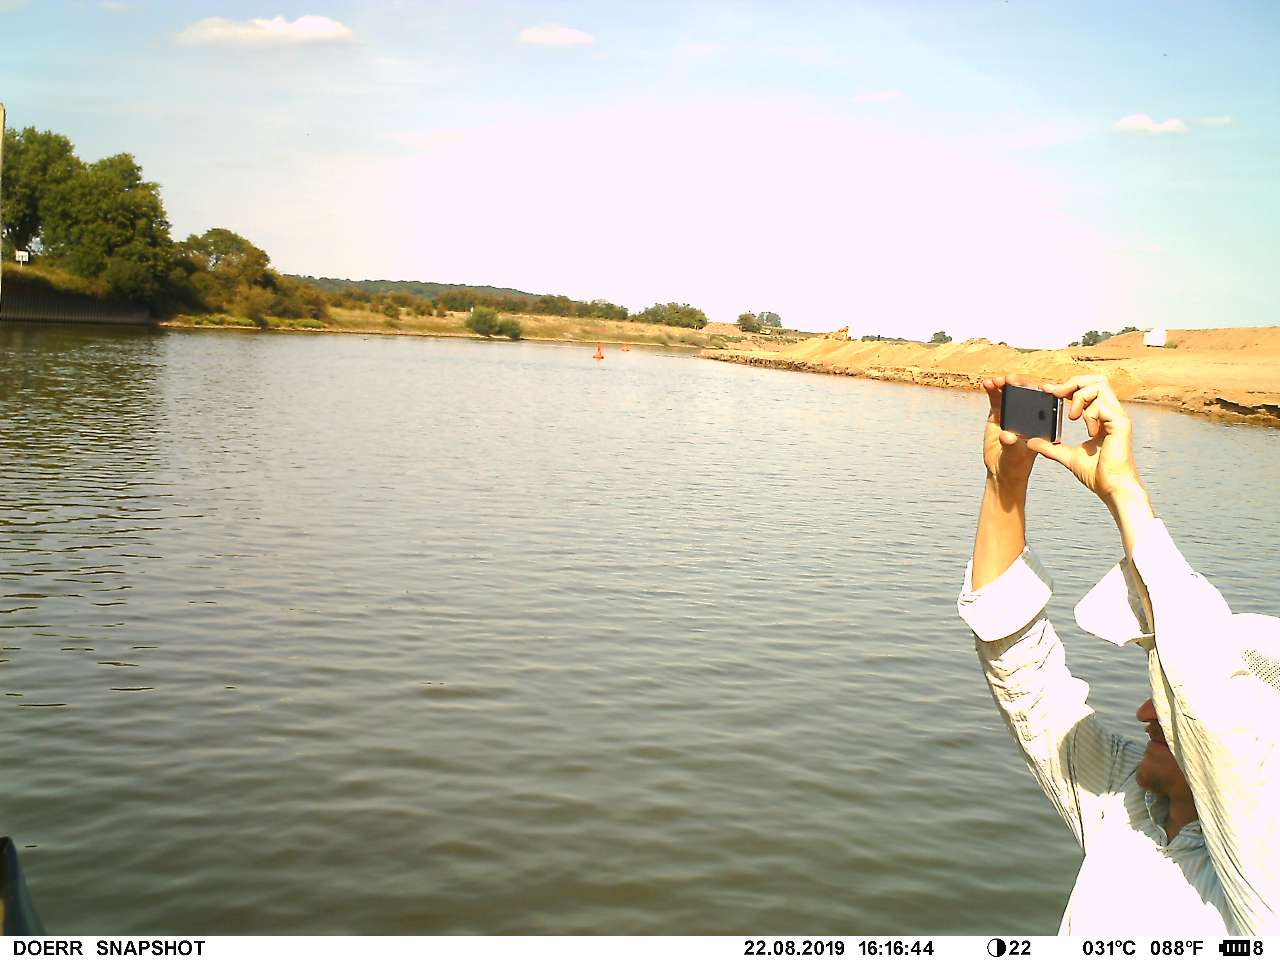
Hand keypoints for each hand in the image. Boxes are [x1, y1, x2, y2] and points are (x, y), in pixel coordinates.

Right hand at [981, 375, 1037, 489]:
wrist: (1001, 469)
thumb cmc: (1015, 465)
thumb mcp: (1016, 457)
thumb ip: (1012, 446)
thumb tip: (1007, 436)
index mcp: (1039, 423)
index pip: (1042, 404)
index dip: (1039, 392)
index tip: (1035, 387)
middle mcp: (1027, 415)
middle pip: (1025, 395)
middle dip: (1019, 385)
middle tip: (1012, 380)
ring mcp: (1012, 413)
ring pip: (1010, 394)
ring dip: (1004, 385)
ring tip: (997, 381)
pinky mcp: (997, 414)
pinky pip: (995, 399)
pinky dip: (992, 390)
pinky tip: (987, 384)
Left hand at [1027, 375, 1144, 503]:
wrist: (1112, 489)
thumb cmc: (1097, 475)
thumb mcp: (1068, 457)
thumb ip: (1051, 447)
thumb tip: (1031, 442)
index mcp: (1102, 418)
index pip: (1088, 390)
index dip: (1067, 386)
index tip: (1046, 390)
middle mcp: (1112, 413)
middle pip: (1097, 379)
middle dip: (1074, 382)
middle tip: (1056, 394)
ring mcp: (1118, 417)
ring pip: (1100, 385)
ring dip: (1079, 397)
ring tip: (1071, 417)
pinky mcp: (1121, 423)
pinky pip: (1102, 404)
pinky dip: (1089, 413)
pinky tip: (1089, 430)